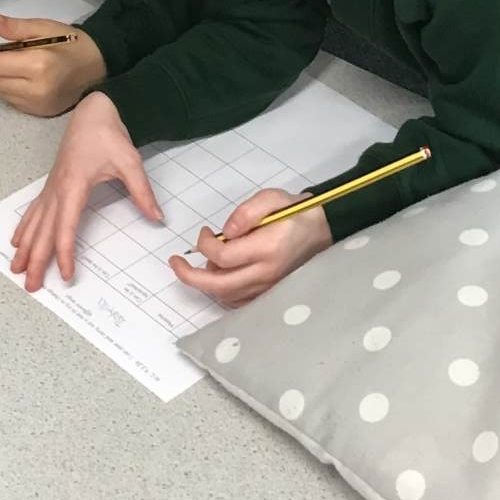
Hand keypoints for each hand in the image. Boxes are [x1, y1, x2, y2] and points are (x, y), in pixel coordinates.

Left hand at [0, 13, 104, 117]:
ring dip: (1, 79)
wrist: (98, 66)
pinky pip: (13, 102)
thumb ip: (15, 27)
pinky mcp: (42, 112)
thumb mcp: (44, 28)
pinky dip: (11, 90)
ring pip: (2, 92)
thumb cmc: (71, 43)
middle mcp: (37, 89)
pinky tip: (23, 79)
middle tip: (1, 55)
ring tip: (14, 66)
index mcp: (39, 65)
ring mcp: (39, 104)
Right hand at [10, 90, 161, 291]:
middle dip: (36, 260)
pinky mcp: (51, 185)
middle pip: (44, 232)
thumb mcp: (130, 161)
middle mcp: (57, 190)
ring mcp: (51, 187)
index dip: (64, 253)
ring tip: (16, 269)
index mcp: (74, 186)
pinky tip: (17, 241)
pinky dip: (24, 228)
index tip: (65, 274)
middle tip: (31, 285)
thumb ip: (142, 192)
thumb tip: (157, 217)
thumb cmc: (107, 134)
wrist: (92, 111)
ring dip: (25, 248)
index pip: (65, 228)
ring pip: (34, 223)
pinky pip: (33, 211)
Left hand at [170, 188, 331, 307]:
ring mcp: (268, 288)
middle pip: (218, 285)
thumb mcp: (273, 198)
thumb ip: (247, 212)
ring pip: (226, 296)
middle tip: (176, 263)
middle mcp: (267, 274)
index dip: (204, 244)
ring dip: (207, 282)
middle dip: (190, 276)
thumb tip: (225, 232)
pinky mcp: (269, 294)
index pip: (223, 256)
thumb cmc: (296, 212)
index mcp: (267, 249)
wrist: (323, 230)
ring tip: (204, 263)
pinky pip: (238, 301)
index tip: (205, 232)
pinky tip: (219, 275)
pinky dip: (222, 292)